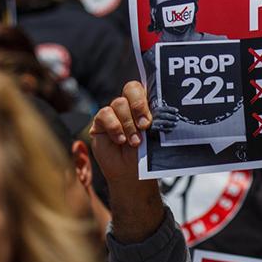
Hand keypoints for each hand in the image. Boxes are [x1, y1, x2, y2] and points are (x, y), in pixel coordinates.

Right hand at [90, 81, 164, 242]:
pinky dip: (115, 127)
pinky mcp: (101, 121)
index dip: (147, 99)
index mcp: (145, 105)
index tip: (151, 119)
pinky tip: (120, 140)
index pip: (146, 88)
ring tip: (135, 142)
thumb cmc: (146, 155)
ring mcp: (114, 112)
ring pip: (119, 103)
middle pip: (131, 88)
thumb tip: (160, 112)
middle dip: (139, 106)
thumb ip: (155, 122)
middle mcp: (129, 105)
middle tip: (145, 126)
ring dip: (129, 124)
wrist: (131, 173)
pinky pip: (105, 114)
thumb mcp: (154, 137)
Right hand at [149, 99, 179, 133]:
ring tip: (175, 124)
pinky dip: (167, 129)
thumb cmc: (154, 117)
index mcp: (156, 109)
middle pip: (164, 115)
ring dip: (170, 123)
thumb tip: (175, 113)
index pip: (165, 108)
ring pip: (163, 122)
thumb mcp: (159, 112)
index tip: (177, 110)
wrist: (145, 124)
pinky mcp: (152, 127)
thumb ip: (166, 112)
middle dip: (172, 116)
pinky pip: (161, 128)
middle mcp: (154, 114)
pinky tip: (171, 129)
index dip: (171, 109)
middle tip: (177, 118)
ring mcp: (153, 121)